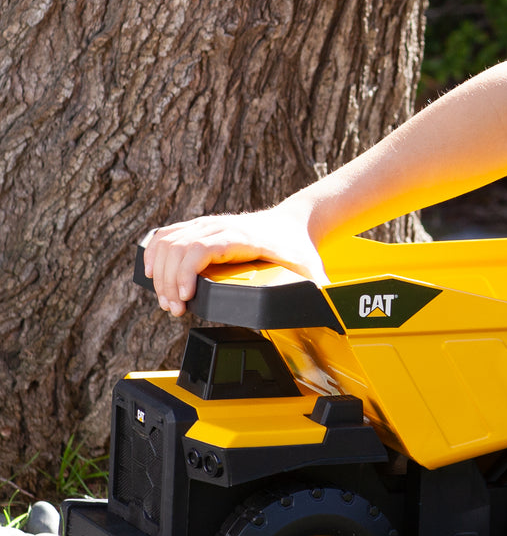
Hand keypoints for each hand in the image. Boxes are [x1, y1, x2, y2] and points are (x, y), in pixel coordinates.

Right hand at [142, 203, 324, 316]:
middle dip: (168, 282)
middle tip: (175, 309)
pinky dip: (154, 253)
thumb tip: (326, 312)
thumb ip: (319, 294)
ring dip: (159, 272)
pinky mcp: (200, 229)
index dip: (185, 271)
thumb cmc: (299, 248)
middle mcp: (222, 228)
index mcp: (243, 237)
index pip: (201, 247)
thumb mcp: (311, 271)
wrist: (294, 223)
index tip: (184, 297)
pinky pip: (167, 235)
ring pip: (168, 241)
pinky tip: (150, 273)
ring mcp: (209, 226)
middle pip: (178, 248)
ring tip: (168, 301)